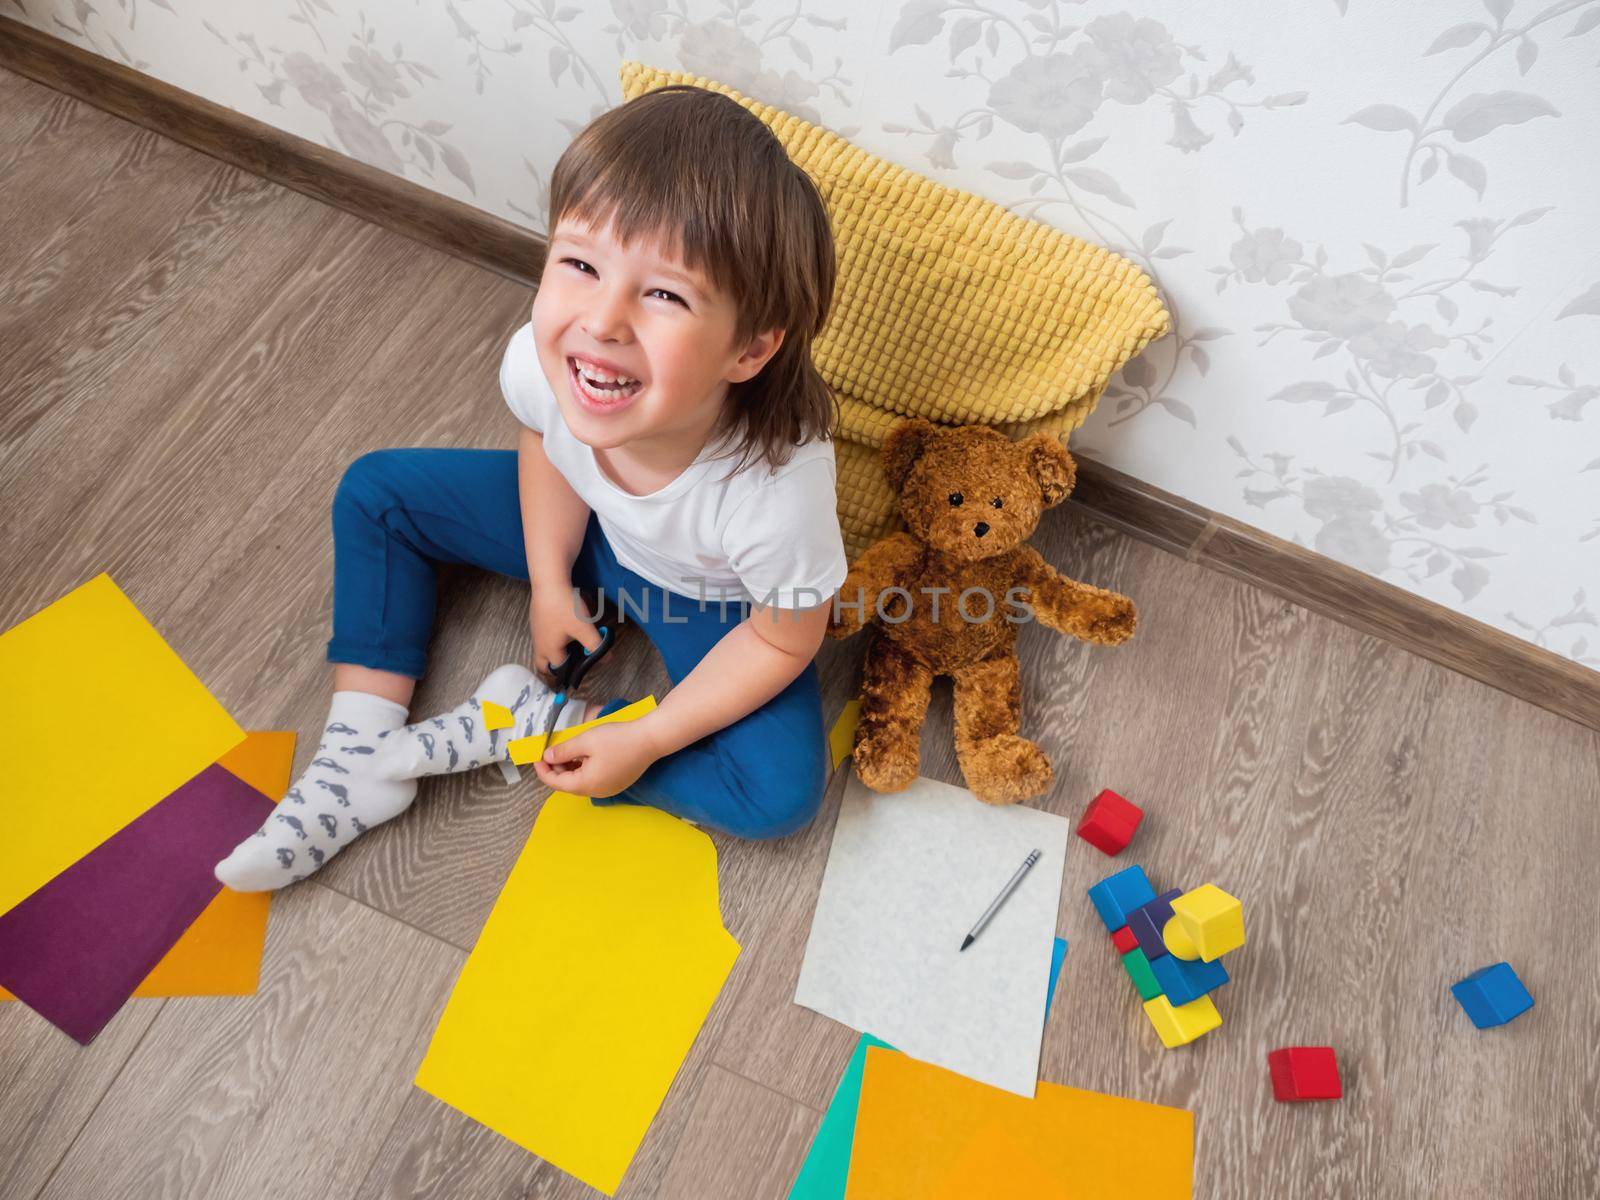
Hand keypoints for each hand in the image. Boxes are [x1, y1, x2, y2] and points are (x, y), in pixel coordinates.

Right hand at [529, 580, 601, 687]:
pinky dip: (552, 639)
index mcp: (549, 650)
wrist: (549, 582)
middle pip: (544, 665)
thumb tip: (605, 658)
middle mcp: (539, 644)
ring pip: (542, 650)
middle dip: (556, 667)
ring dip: (554, 652)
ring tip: (571, 645)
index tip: (584, 666)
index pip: (559, 670)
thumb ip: (595, 645)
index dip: (572, 671)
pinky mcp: (536, 620)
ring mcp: (535, 631)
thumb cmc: (565, 608)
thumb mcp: (584, 628)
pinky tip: (564, 628)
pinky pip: (543, 637)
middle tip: (571, 662)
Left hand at [532, 719, 659, 797]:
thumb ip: (563, 751)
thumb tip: (547, 758)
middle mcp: (596, 792)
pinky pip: (592, 780)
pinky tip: (583, 755)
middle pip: (567, 784)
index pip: (555, 783)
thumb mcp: (585, 740)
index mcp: (586, 784)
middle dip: (556, 769)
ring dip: (569, 769)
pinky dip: (582, 769)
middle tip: (552, 750)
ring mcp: (608, 790)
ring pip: (580, 782)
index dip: (542, 770)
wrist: (651, 740)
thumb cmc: (617, 739)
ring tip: (567, 750)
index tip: (536, 756)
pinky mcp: (616, 784)